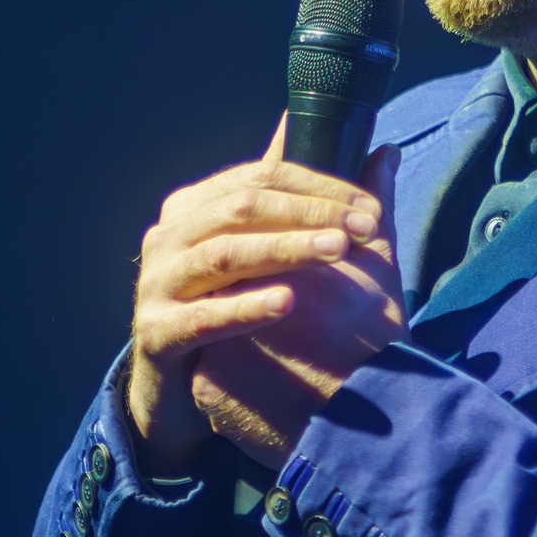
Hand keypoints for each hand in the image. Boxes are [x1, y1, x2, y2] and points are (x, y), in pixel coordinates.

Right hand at [126, 118, 387, 476]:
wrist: (173, 386)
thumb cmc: (226, 306)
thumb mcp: (263, 251)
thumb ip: (311, 202)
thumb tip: (381, 150)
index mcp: (192, 207)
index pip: (259, 177)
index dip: (318, 186)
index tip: (370, 206)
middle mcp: (168, 237)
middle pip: (242, 208)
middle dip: (310, 213)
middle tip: (365, 227)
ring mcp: (156, 284)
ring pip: (225, 254)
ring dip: (285, 249)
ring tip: (337, 250)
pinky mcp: (155, 333)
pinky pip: (205, 316)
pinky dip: (247, 307)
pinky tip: (289, 302)